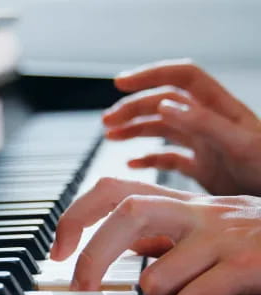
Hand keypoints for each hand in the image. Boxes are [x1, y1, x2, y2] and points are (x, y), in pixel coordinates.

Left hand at [51, 177, 260, 294]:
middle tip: (82, 288)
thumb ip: (164, 236)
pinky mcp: (245, 265)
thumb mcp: (204, 232)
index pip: (114, 191)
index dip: (77, 215)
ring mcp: (221, 237)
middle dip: (93, 255)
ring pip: (156, 277)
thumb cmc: (255, 244)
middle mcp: (197, 212)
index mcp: (182, 204)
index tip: (58, 250)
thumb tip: (122, 250)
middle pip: (126, 214)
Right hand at [103, 59, 260, 195]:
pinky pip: (168, 158)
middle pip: (162, 104)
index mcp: (218, 108)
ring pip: (161, 128)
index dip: (150, 75)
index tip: (120, 83)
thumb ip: (204, 123)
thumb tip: (164, 104)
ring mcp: (203, 144)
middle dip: (132, 108)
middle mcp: (207, 121)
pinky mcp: (201, 167)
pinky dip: (148, 158)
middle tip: (106, 121)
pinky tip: (132, 163)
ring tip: (110, 135)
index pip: (181, 77)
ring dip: (134, 129)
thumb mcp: (241, 144)